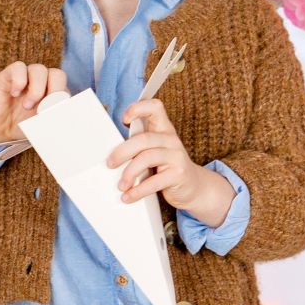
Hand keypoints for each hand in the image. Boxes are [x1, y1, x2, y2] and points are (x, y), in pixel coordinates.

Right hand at [0, 62, 64, 152]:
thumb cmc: (22, 125)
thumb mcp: (42, 125)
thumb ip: (54, 120)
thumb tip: (67, 121)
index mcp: (52, 92)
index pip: (65, 88)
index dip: (62, 101)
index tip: (54, 116)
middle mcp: (41, 82)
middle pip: (57, 74)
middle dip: (55, 92)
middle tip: (45, 109)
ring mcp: (25, 77)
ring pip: (39, 69)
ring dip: (36, 89)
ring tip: (27, 106)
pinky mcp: (7, 76)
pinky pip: (18, 67)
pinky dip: (19, 80)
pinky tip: (15, 94)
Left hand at [109, 97, 231, 217]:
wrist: (194, 187)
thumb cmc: (168, 168)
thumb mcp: (156, 152)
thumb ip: (139, 147)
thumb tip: (111, 155)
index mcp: (164, 129)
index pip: (155, 108)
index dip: (138, 109)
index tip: (124, 120)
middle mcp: (171, 140)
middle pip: (143, 139)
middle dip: (122, 152)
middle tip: (110, 164)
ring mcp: (177, 156)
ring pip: (146, 158)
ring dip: (129, 173)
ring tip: (121, 185)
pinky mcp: (179, 174)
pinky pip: (154, 182)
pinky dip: (137, 191)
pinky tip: (128, 196)